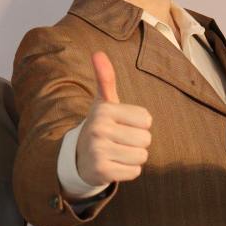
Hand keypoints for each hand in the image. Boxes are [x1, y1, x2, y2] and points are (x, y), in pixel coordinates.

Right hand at [75, 52, 152, 185]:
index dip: (139, 124)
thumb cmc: (101, 126)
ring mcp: (99, 151)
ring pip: (141, 156)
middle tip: (119, 141)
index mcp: (104, 110)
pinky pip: (134, 172)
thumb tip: (98, 53)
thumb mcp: (103, 103)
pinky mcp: (102, 171)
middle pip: (146, 139)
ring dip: (133, 157)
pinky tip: (114, 165)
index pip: (146, 119)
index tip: (122, 125)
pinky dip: (128, 171)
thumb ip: (105, 79)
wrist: (78, 157)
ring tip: (117, 152)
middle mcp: (99, 128)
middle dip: (137, 142)